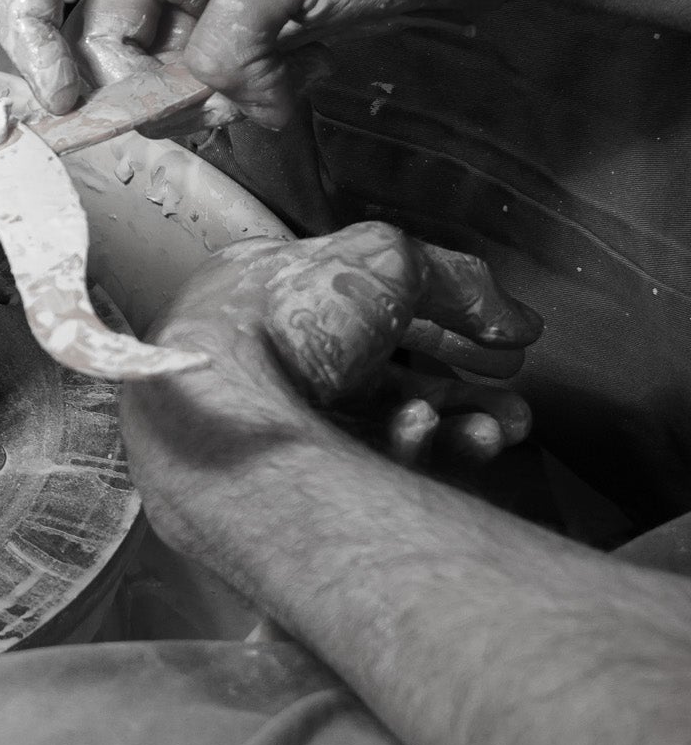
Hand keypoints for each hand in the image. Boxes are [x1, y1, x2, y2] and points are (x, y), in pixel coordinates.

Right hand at [0, 0, 512, 127]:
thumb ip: (222, 45)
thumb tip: (205, 103)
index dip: (21, 18)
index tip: (60, 92)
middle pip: (89, 23)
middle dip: (119, 84)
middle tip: (168, 126)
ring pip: (151, 60)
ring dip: (185, 102)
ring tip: (247, 110)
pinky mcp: (250, 18)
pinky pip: (210, 74)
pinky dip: (237, 102)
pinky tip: (287, 105)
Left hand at [125, 224, 540, 543]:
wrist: (225, 409)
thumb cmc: (286, 319)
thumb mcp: (384, 263)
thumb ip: (455, 280)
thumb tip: (517, 320)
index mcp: (281, 295)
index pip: (374, 309)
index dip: (449, 326)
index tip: (508, 349)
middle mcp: (277, 359)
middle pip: (392, 382)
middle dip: (468, 398)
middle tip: (518, 413)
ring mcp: (281, 424)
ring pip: (387, 436)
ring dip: (455, 432)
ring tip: (499, 431)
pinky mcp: (290, 481)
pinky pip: (364, 476)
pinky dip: (409, 456)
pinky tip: (424, 434)